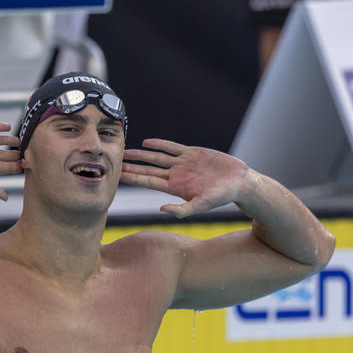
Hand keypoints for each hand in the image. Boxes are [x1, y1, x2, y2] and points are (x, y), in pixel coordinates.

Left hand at [121, 139, 248, 217]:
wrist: (238, 182)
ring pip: (156, 158)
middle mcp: (175, 175)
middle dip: (131, 167)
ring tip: (126, 151)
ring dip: (141, 155)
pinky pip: (171, 147)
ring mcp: (182, 163)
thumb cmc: (221, 197)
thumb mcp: (201, 205)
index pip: (148, 181)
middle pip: (148, 170)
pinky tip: (146, 143)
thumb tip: (162, 209)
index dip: (133, 178)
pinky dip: (159, 144)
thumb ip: (182, 210)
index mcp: (175, 188)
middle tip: (114, 163)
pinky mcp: (192, 153)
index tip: (117, 176)